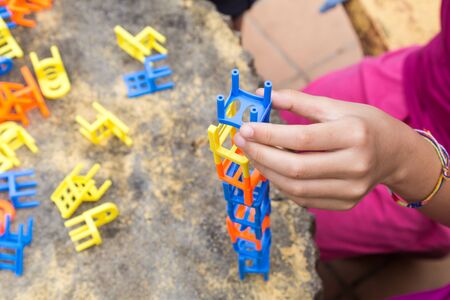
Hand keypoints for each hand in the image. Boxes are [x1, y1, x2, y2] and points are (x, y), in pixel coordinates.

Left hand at [233, 89, 418, 209]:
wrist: (394, 153)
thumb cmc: (363, 123)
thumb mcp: (336, 106)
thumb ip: (299, 101)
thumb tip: (265, 95)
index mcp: (354, 134)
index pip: (301, 138)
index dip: (268, 135)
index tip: (245, 128)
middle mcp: (355, 165)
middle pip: (295, 169)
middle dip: (261, 155)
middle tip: (242, 142)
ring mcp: (352, 189)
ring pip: (296, 189)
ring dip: (267, 172)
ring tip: (252, 155)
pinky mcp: (346, 203)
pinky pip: (304, 199)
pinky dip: (283, 185)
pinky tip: (272, 169)